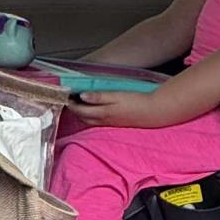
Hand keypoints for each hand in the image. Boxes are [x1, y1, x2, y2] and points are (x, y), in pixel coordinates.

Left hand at [71, 82, 190, 127]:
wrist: (154, 112)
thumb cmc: (137, 102)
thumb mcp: (117, 96)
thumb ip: (98, 96)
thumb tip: (81, 96)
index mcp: (103, 113)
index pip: (80, 110)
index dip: (71, 104)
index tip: (65, 96)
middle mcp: (104, 121)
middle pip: (83, 118)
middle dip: (74, 110)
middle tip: (69, 99)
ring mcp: (110, 123)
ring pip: (90, 120)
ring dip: (82, 113)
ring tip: (79, 103)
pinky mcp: (116, 123)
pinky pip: (98, 121)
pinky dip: (92, 115)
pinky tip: (94, 109)